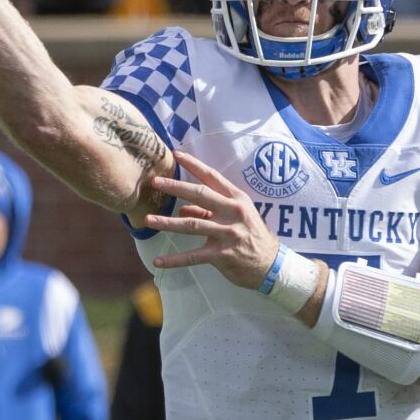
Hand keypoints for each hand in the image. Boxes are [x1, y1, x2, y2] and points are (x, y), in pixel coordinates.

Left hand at [144, 152, 280, 289]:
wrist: (271, 265)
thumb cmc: (252, 237)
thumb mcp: (236, 217)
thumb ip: (209, 211)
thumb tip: (183, 208)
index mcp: (237, 199)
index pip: (212, 177)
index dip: (193, 165)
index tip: (176, 155)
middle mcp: (232, 212)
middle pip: (199, 195)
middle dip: (175, 187)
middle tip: (155, 182)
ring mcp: (227, 233)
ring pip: (191, 225)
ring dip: (167, 222)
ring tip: (148, 220)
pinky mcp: (222, 255)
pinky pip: (193, 256)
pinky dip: (174, 260)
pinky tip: (158, 261)